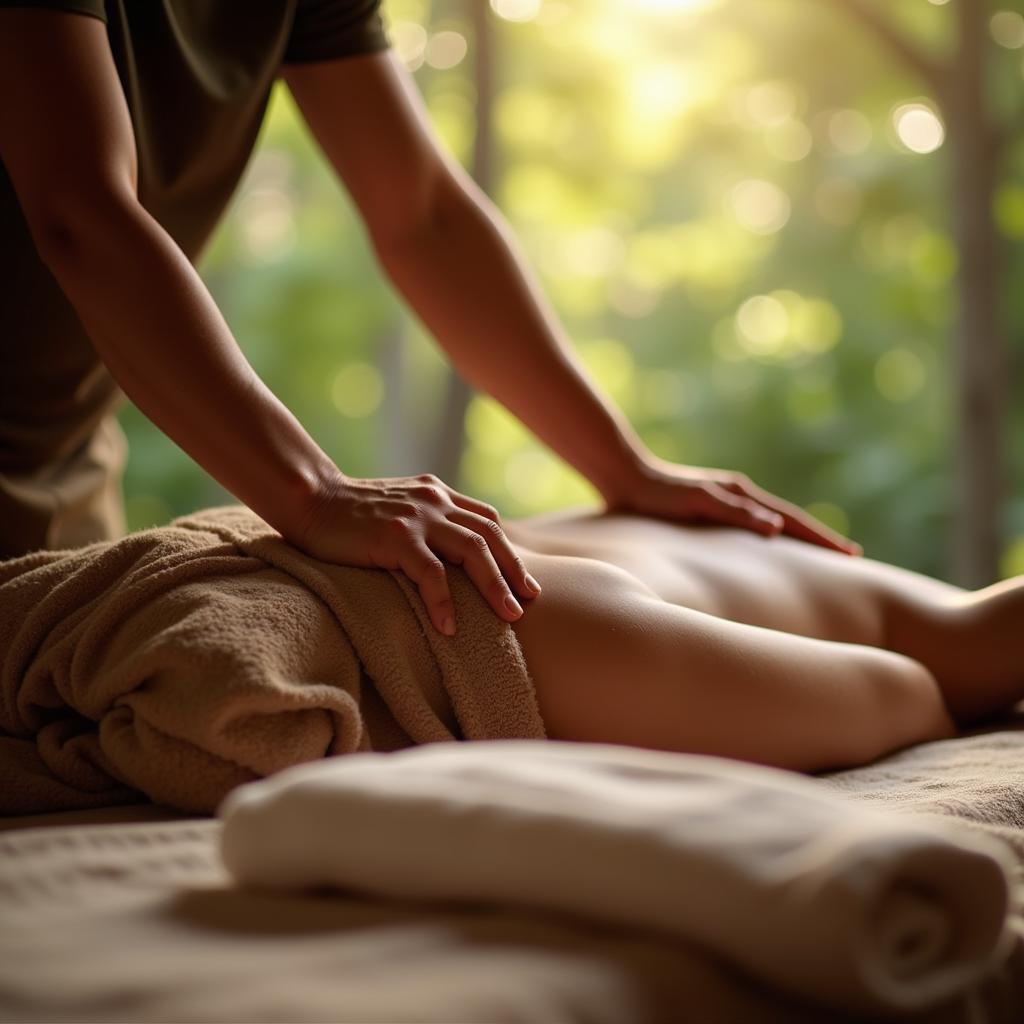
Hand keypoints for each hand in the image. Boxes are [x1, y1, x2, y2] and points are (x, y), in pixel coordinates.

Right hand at [295, 473, 541, 635]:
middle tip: (530, 601)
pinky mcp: (395, 536)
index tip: (523, 580)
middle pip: (489, 535)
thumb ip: (426, 521)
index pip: (486, 520)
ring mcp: (416, 517)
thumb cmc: (349, 514)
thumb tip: (449, 558)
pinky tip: (450, 627)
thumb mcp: (399, 507)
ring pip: (472, 551)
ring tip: (509, 617)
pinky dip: (444, 601)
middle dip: (514, 570)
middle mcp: (434, 500)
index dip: (508, 550)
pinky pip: (430, 573)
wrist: (309, 499)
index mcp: (436, 494)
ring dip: (495, 586)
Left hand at [604, 457, 860, 555]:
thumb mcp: (697, 503)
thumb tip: (777, 528)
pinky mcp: (711, 510)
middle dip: (819, 538)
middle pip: (790, 520)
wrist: (625, 476)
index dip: (821, 538)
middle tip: (851, 557)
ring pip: (774, 523)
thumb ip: (735, 514)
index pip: (792, 520)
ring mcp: (727, 501)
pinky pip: (753, 527)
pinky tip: (771, 550)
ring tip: (820, 556)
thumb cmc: (658, 493)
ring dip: (799, 538)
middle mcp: (740, 496)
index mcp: (742, 494)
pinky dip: (772, 538)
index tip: (851, 554)